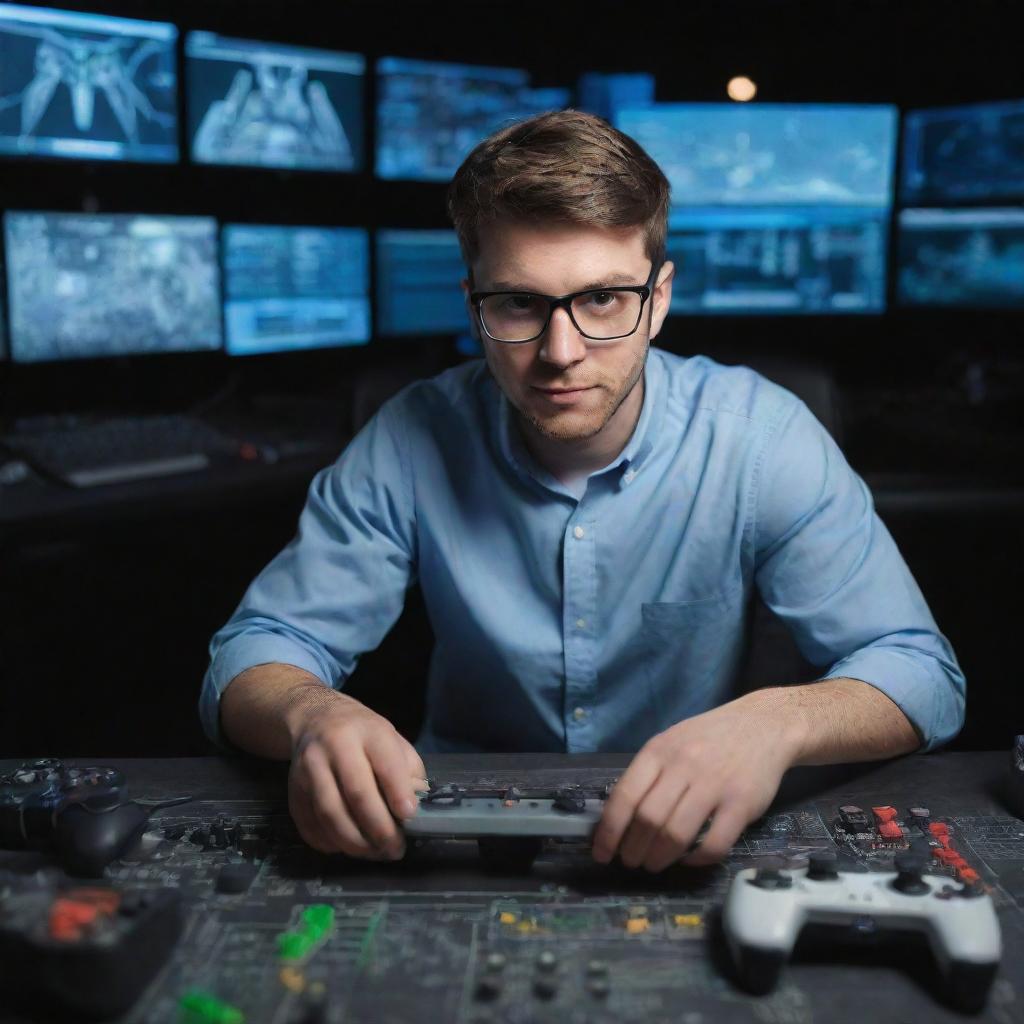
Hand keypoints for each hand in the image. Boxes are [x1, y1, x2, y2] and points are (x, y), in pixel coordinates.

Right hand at [287, 692, 427, 860]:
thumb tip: (414, 810)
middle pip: (356, 793)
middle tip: (395, 848)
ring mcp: (309, 768)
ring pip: (330, 814)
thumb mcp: (393, 741)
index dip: (399, 793)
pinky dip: (330, 843)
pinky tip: (348, 846)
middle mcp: (335, 746)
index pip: (385, 763)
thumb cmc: (364, 735)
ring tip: (375, 853)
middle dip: (379, 828)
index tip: (410, 816)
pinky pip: (310, 825)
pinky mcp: (293, 790)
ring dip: (355, 843)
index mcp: (368, 731)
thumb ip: (408, 772)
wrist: (316, 719)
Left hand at [591, 694, 803, 871]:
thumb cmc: (709, 737)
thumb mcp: (671, 742)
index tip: (601, 852)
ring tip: (654, 864)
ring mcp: (714, 784)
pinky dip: (697, 859)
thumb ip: (649, 773)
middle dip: (633, 849)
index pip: (625, 795)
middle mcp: (684, 765)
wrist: (764, 725)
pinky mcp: (742, 804)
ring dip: (659, 858)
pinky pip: (714, 843)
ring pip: (676, 834)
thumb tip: (620, 816)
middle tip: (630, 862)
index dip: (609, 830)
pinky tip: (689, 859)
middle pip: (648, 819)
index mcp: (659, 750)